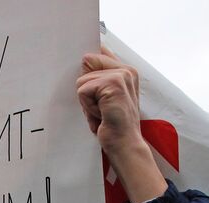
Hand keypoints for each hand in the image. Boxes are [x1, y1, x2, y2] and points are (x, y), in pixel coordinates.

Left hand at [76, 48, 166, 202]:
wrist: (125, 144)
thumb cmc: (114, 125)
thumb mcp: (104, 99)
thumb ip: (98, 79)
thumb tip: (84, 60)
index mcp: (126, 71)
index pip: (98, 52)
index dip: (88, 65)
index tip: (90, 74)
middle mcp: (126, 70)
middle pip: (87, 63)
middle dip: (86, 89)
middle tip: (100, 107)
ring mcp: (120, 75)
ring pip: (82, 80)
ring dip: (87, 101)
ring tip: (102, 113)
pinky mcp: (112, 84)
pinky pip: (83, 90)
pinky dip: (88, 107)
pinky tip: (102, 115)